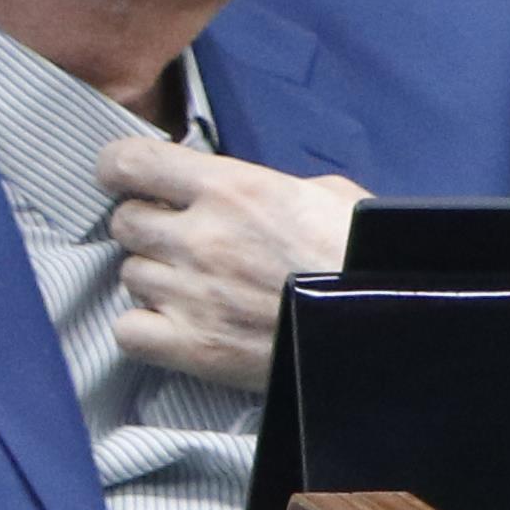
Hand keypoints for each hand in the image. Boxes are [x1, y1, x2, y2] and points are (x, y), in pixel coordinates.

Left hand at [93, 135, 364, 389]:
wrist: (389, 328)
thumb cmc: (365, 257)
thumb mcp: (325, 195)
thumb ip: (264, 185)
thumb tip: (236, 188)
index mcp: (229, 188)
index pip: (126, 162)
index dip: (120, 169)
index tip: (129, 179)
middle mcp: (198, 236)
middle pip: (124, 222)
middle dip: (147, 228)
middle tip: (182, 242)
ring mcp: (189, 294)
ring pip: (128, 274)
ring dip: (154, 278)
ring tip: (195, 287)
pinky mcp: (192, 346)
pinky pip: (128, 330)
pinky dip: (144, 328)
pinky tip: (176, 325)